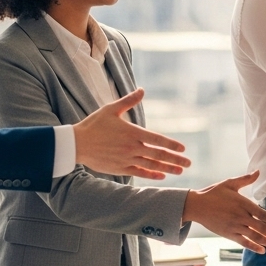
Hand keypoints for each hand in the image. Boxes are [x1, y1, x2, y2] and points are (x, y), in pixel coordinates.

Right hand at [74, 89, 191, 178]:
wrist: (76, 144)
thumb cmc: (94, 124)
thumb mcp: (111, 109)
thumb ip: (129, 101)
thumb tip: (142, 90)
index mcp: (132, 132)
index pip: (157, 140)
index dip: (171, 144)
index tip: (183, 148)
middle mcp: (132, 148)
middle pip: (158, 155)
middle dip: (175, 159)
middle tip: (189, 163)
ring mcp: (126, 160)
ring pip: (151, 165)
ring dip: (167, 168)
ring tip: (180, 171)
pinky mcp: (119, 168)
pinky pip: (139, 173)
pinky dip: (151, 174)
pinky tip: (161, 175)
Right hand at [182, 171, 265, 252]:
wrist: (196, 205)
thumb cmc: (213, 193)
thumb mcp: (230, 183)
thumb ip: (246, 179)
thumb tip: (258, 171)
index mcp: (243, 203)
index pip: (263, 214)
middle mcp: (241, 216)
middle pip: (262, 228)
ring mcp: (235, 226)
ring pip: (255, 237)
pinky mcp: (228, 234)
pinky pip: (243, 242)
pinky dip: (253, 247)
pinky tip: (262, 250)